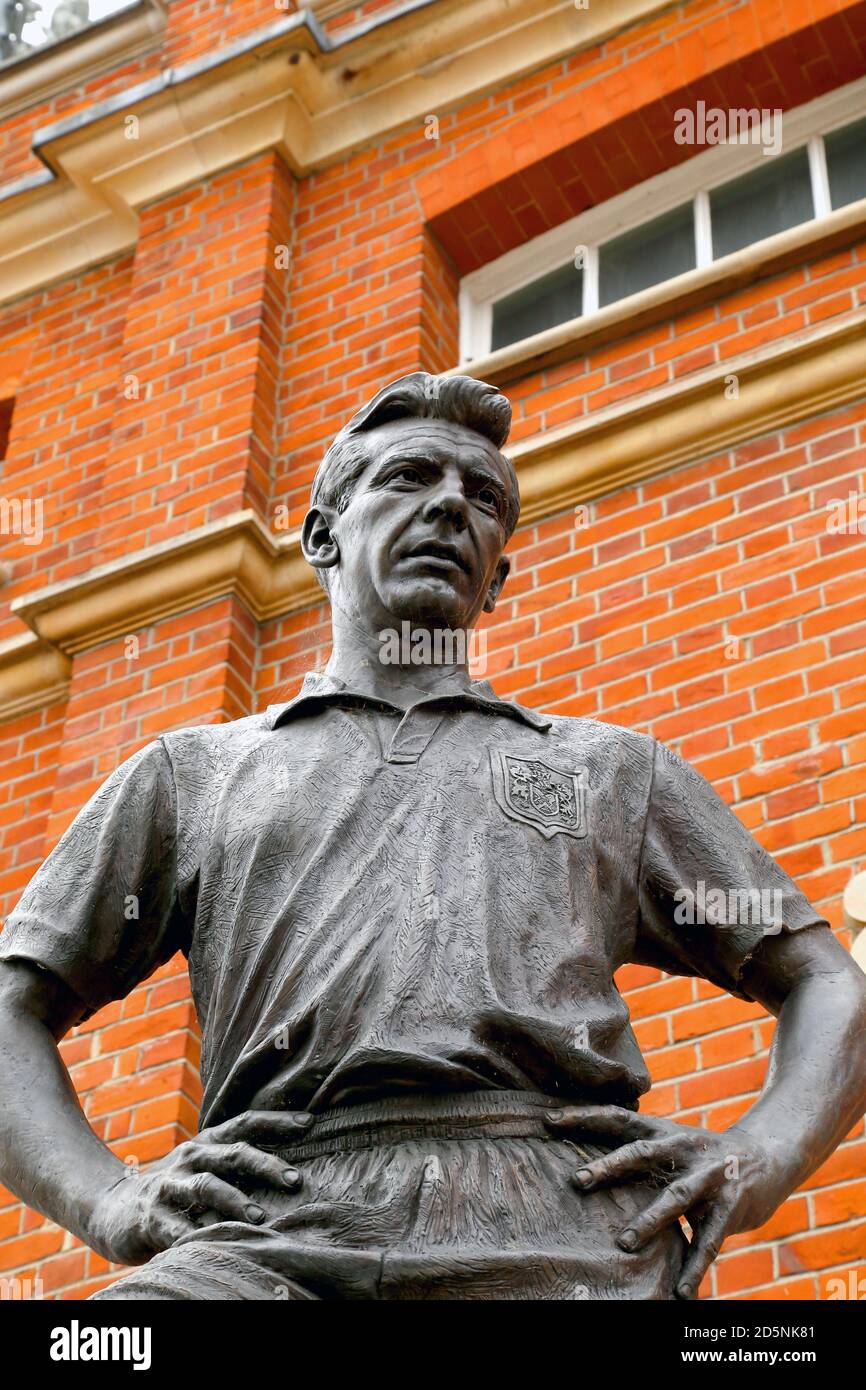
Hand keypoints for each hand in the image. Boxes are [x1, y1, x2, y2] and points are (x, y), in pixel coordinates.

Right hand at [88, 1109, 314, 1265]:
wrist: (113, 1208)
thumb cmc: (175, 1188)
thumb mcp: (203, 1167)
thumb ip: (236, 1163)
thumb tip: (291, 1169)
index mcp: (206, 1143)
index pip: (245, 1123)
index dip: (277, 1121)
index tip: (309, 1122)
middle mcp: (190, 1158)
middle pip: (232, 1154)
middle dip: (266, 1164)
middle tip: (295, 1179)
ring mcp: (169, 1186)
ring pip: (206, 1186)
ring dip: (235, 1201)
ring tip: (259, 1217)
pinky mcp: (152, 1218)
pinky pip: (178, 1227)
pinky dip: (198, 1235)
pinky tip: (218, 1243)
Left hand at [545, 1105, 787, 1298]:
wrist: (767, 1155)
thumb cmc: (699, 1156)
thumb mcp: (669, 1142)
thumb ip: (636, 1150)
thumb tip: (582, 1162)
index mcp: (663, 1131)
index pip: (618, 1118)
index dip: (584, 1117)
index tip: (550, 1120)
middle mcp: (683, 1148)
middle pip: (641, 1154)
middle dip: (609, 1166)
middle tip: (577, 1181)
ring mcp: (708, 1176)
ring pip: (675, 1197)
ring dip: (649, 1220)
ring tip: (623, 1244)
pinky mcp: (730, 1206)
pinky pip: (710, 1241)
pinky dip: (696, 1267)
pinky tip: (682, 1291)